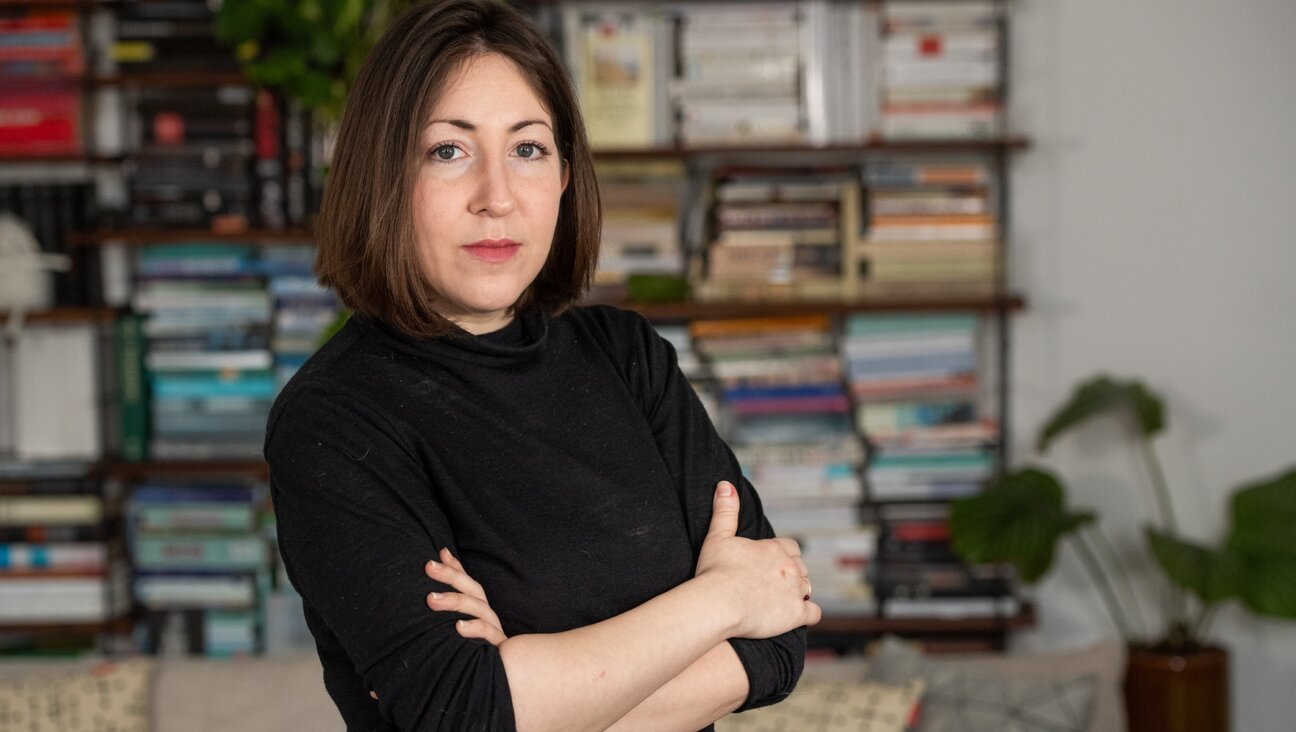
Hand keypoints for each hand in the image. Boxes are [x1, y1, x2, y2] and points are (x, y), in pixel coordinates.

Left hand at [424, 547, 508, 645]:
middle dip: (452, 575)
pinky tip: (459, 627)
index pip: (468, 583)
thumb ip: (448, 608)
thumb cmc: (474, 653)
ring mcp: (494, 631)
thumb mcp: (459, 629)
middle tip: (428, 566)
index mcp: (479, 611)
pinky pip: (489, 635)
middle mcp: (488, 617)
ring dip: (455, 600)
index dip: (455, 568)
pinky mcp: (497, 649)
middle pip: (473, 590)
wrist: (502, 680)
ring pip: (479, 609)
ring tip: (431, 599)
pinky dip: (475, 628)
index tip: (440, 553)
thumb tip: (430, 585)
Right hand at [695, 481, 821, 638]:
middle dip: (792, 572)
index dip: (784, 554)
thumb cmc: (715, 571)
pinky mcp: (796, 614)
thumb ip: (725, 510)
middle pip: (800, 566)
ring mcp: (795, 591)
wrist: (719, 603)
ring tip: (785, 599)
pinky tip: (799, 616)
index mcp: (773, 548)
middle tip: (775, 582)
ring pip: (808, 587)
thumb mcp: (718, 536)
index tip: (772, 562)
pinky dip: (809, 614)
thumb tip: (726, 485)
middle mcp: (789, 567)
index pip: (790, 547)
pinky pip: (814, 612)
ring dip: (800, 591)